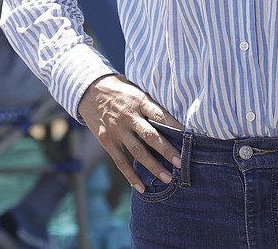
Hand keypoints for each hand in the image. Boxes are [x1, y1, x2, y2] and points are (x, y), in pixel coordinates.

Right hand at [77, 74, 183, 192]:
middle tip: (181, 164)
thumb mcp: (136, 91)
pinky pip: (120, 161)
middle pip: (151, 136)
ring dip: (153, 167)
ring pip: (137, 151)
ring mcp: (116, 129)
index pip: (160, 115)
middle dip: (167, 151)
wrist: (88, 89)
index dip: (175, 127)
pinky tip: (141, 187)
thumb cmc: (119, 90)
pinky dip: (131, 176)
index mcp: (139, 101)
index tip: (189, 140)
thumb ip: (151, 105)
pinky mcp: (106, 140)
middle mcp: (128, 116)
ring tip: (167, 179)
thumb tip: (174, 123)